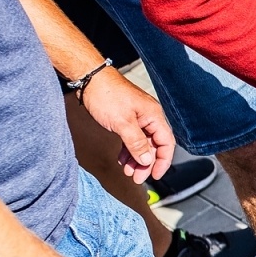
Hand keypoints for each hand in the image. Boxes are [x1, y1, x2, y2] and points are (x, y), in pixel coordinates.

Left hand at [79, 67, 174, 182]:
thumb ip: (137, 143)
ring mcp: (138, 118)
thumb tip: (147, 160)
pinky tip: (122, 158)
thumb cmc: (106, 94)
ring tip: (128, 171)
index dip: (162, 161)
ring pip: (142, 144)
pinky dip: (128, 150)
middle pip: (154, 146)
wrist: (89, 78)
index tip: (155, 176)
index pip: (166, 143)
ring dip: (136, 159)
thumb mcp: (122, 123)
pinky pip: (132, 138)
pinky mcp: (127, 118)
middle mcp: (149, 117)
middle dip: (146, 163)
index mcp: (154, 116)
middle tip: (137, 177)